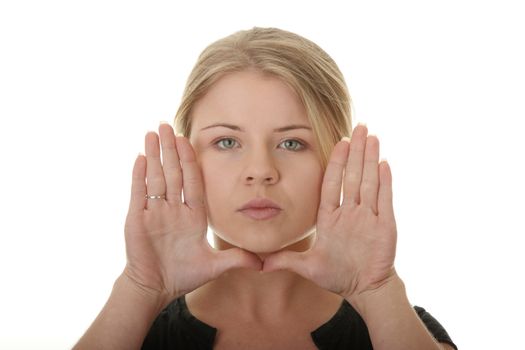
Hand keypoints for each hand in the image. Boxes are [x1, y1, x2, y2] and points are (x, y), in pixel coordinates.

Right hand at [123, 123, 261, 305]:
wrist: (156, 288)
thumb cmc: (182, 276)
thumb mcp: (214, 266)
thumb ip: (236, 259)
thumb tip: (262, 263)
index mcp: (193, 215)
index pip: (193, 181)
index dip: (191, 160)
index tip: (189, 140)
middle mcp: (174, 209)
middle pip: (173, 172)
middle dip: (171, 149)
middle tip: (167, 125)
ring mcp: (155, 212)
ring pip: (156, 177)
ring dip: (155, 155)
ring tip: (152, 133)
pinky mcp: (138, 219)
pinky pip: (139, 193)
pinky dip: (139, 175)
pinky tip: (140, 157)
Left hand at [262, 124, 396, 298]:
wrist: (364, 289)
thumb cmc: (338, 275)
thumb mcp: (308, 267)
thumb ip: (286, 261)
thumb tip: (259, 264)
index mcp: (331, 217)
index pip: (332, 183)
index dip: (335, 162)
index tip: (338, 141)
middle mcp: (350, 212)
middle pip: (353, 176)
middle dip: (356, 151)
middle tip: (359, 126)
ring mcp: (368, 217)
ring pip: (369, 182)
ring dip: (370, 159)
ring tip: (372, 137)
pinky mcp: (385, 226)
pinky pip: (385, 200)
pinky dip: (385, 182)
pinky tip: (385, 163)